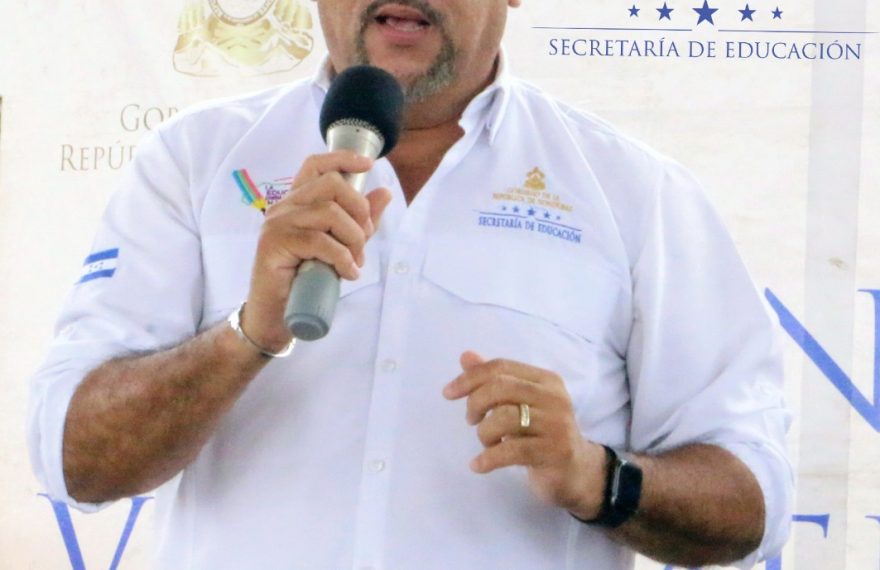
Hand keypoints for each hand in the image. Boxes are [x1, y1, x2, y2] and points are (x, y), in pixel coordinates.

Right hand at [243, 152, 391, 351]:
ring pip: (331, 213)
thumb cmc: (306, 278)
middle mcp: (284, 206)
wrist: (276, 313)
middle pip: (332, 185)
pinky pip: (321, 242)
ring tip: (354, 263)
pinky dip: (342, 259)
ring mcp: (277, 224)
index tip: (368, 165)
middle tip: (363, 241)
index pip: (316, 165)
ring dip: (353, 240)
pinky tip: (347, 273)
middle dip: (359, 211)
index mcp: (298, 202)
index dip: (342, 159)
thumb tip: (384, 192)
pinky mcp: (274, 244)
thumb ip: (360, 220)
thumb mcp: (341, 245)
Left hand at [443, 352, 606, 519]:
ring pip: (503, 418)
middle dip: (475, 404)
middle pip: (500, 388)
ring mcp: (556, 424)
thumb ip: (494, 380)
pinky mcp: (554, 452)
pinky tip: (478, 465)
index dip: (470, 378)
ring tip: (487, 444)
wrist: (577, 472)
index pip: (500, 368)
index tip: (448, 393)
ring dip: (484, 433)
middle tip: (471, 421)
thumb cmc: (542, 434)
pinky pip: (510, 451)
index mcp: (545, 380)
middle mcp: (554, 397)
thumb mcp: (520, 404)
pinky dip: (487, 459)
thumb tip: (465, 356)